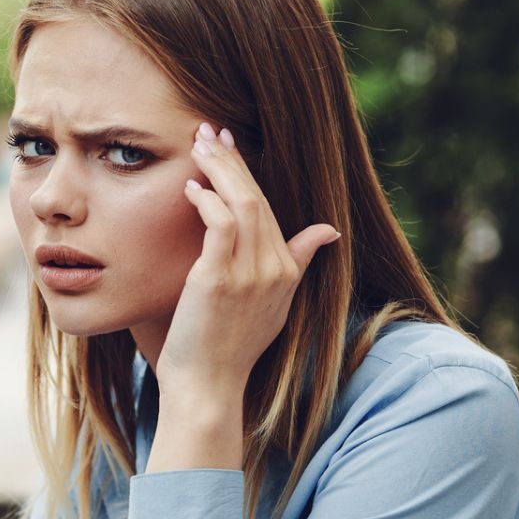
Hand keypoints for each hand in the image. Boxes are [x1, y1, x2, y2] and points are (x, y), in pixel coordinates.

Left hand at [146, 123, 338, 471]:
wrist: (207, 387)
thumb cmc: (224, 348)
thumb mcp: (268, 305)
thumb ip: (292, 264)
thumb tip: (328, 231)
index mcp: (286, 272)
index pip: (270, 209)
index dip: (248, 175)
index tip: (228, 148)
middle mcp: (275, 269)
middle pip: (258, 198)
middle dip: (233, 161)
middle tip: (210, 132)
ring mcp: (251, 274)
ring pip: (243, 202)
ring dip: (219, 169)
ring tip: (198, 146)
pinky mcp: (221, 278)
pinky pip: (220, 222)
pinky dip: (208, 199)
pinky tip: (191, 188)